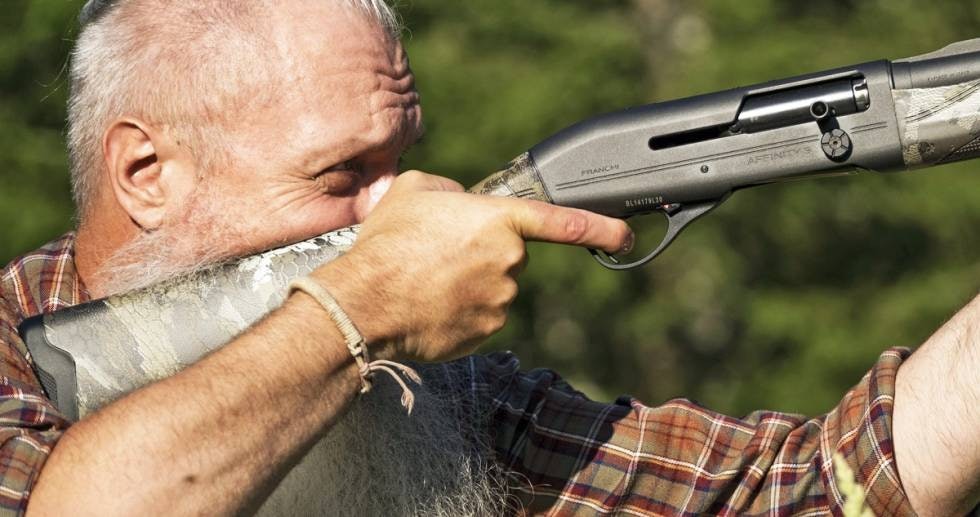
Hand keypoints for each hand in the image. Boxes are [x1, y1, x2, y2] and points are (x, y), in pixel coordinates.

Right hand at [310, 170, 631, 361]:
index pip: (565, 223)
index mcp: (500, 220)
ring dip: (470, 281)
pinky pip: (481, 315)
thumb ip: (452, 190)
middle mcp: (509, 263)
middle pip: (511, 254)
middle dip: (485, 251)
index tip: (625, 236)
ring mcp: (500, 302)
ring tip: (426, 277)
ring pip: (495, 286)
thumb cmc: (388, 245)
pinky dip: (460, 309)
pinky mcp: (485, 332)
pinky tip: (429, 302)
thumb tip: (460, 203)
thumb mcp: (415, 189)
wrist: (365, 304)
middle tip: (440, 251)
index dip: (602, 228)